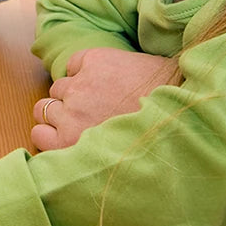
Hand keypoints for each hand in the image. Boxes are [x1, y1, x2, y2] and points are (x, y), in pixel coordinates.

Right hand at [31, 48, 180, 149]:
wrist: (187, 105)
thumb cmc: (158, 142)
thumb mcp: (115, 164)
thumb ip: (86, 159)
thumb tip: (71, 163)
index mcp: (72, 145)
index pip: (38, 136)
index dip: (50, 133)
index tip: (63, 133)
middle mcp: (70, 114)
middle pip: (43, 109)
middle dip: (59, 111)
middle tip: (83, 115)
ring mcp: (80, 85)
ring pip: (58, 87)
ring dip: (73, 91)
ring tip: (99, 97)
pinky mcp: (93, 60)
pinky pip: (74, 64)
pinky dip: (83, 68)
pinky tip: (104, 77)